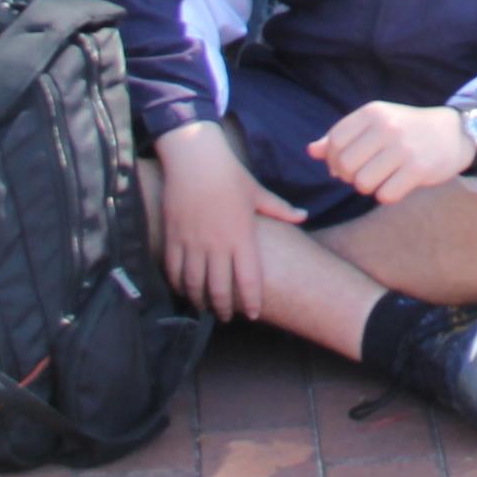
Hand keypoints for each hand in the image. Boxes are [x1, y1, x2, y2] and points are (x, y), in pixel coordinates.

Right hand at [151, 120, 296, 320]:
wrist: (194, 159)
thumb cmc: (230, 175)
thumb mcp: (258, 193)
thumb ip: (280, 209)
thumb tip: (303, 216)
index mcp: (242, 236)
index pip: (248, 279)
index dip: (251, 301)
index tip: (253, 314)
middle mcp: (217, 244)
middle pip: (219, 289)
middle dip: (225, 308)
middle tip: (228, 317)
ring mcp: (193, 242)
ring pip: (195, 284)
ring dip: (201, 301)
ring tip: (206, 308)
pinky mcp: (173, 237)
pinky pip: (174, 269)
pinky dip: (179, 284)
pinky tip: (185, 290)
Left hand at [314, 98, 476, 204]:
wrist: (453, 133)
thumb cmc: (406, 130)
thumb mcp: (375, 124)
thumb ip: (343, 137)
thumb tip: (312, 151)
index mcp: (372, 112)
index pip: (335, 141)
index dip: (334, 160)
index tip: (346, 165)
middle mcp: (387, 127)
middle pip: (346, 165)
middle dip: (350, 177)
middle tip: (364, 174)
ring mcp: (403, 148)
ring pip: (363, 183)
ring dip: (368, 188)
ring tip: (381, 179)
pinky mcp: (418, 169)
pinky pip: (385, 195)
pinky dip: (387, 195)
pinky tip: (397, 185)